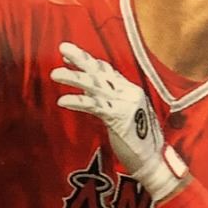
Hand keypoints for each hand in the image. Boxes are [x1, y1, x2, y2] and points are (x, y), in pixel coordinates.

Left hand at [51, 43, 188, 204]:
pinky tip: (63, 100)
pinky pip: (94, 106)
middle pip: (100, 71)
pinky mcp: (118, 117)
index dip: (88, 60)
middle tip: (62, 47)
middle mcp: (129, 92)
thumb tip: (88, 89)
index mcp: (131, 90)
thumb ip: (109, 100)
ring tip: (55, 74)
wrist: (152, 161)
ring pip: (95, 85)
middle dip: (81, 58)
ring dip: (73, 78)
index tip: (69, 53)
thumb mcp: (124, 115)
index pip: (107, 70)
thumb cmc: (138, 141)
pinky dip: (78, 101)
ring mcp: (124, 103)